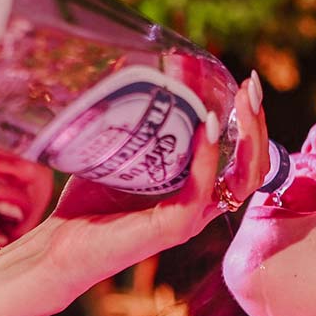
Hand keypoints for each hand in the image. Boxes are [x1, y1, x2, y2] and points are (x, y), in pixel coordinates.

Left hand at [44, 77, 271, 296]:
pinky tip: (207, 127)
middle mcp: (200, 206)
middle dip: (258, 124)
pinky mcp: (172, 228)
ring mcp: (189, 218)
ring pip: (243, 181)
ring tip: (242, 101)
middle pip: (253, 167)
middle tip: (252, 85)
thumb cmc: (86, 203)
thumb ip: (140, 125)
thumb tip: (137, 68)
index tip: (247, 84)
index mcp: (195, 191)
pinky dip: (208, 158)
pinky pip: (201, 192)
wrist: (57, 247)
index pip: (243, 159)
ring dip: (248, 137)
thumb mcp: (121, 153)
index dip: (252, 123)